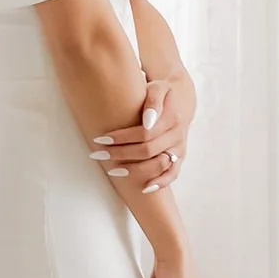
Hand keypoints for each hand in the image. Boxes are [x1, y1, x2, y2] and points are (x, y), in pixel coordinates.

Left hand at [91, 71, 194, 195]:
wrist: (180, 101)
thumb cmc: (161, 93)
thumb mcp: (158, 88)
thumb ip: (153, 100)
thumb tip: (147, 121)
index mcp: (172, 118)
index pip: (144, 133)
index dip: (122, 138)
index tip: (100, 139)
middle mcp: (177, 135)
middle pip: (148, 151)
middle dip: (121, 154)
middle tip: (98, 154)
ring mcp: (179, 149)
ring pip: (158, 165)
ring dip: (134, 171)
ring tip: (112, 171)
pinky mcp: (179, 158)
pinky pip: (172, 175)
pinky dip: (159, 183)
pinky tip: (143, 189)